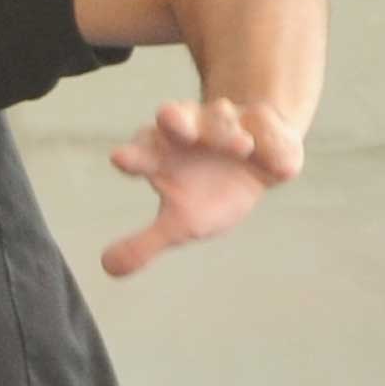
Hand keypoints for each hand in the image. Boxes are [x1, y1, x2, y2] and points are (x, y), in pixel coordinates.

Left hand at [103, 95, 302, 276]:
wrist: (257, 168)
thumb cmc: (209, 192)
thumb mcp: (179, 223)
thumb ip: (144, 244)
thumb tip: (108, 268)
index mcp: (161, 153)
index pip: (141, 150)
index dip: (132, 156)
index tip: (120, 159)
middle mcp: (190, 129)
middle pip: (175, 117)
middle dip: (176, 120)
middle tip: (173, 122)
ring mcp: (227, 121)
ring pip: (222, 118)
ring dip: (227, 131)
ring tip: (240, 147)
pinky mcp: (263, 122)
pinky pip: (267, 128)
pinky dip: (270, 139)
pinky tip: (275, 160)